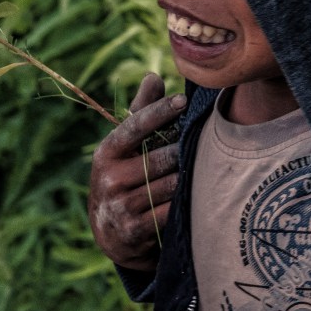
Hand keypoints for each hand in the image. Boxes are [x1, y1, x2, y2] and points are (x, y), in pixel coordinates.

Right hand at [89, 73, 185, 270]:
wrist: (112, 233)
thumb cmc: (126, 177)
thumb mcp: (125, 149)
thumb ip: (140, 114)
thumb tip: (152, 76)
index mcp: (106, 153)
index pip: (134, 126)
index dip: (159, 112)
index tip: (182, 101)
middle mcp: (109, 178)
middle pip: (163, 158)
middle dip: (184, 153)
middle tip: (203, 147)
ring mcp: (120, 206)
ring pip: (171, 184)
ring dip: (189, 178)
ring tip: (204, 171)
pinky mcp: (134, 230)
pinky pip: (171, 210)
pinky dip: (185, 203)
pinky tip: (196, 197)